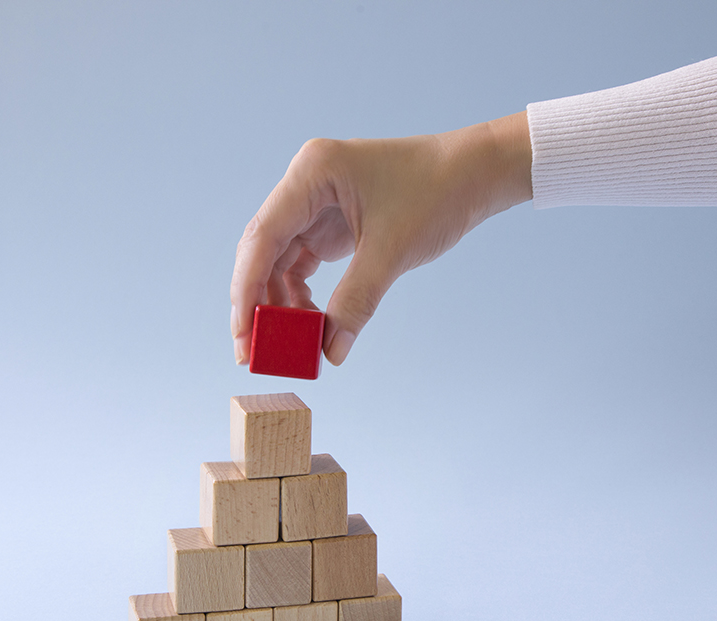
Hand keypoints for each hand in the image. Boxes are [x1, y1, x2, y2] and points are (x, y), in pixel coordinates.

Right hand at [230, 111, 533, 366]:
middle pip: (262, 249)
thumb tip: (329, 352)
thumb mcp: (392, 252)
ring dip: (279, 302)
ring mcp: (315, 203)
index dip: (246, 289)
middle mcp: (306, 184)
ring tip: (288, 343)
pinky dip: (299, 295)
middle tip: (252, 351)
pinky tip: (307, 322)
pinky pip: (300, 263)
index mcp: (312, 173)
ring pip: (277, 260)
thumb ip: (356, 301)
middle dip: (256, 301)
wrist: (474, 174)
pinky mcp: (329, 222)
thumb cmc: (438, 192)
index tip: (242, 334)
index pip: (262, 236)